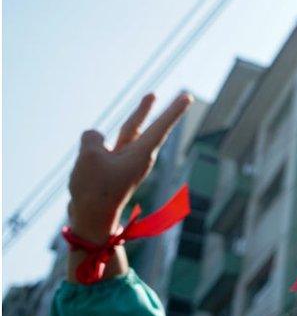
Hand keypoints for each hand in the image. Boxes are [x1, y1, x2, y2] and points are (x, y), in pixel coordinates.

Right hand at [67, 93, 192, 241]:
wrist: (91, 219)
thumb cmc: (96, 190)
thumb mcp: (90, 157)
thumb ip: (92, 138)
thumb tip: (95, 137)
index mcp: (141, 154)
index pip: (160, 127)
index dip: (174, 110)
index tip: (189, 97)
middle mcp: (137, 157)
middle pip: (150, 125)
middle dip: (165, 108)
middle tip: (187, 96)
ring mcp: (124, 162)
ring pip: (130, 131)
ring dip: (141, 114)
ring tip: (152, 96)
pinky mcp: (111, 167)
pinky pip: (106, 146)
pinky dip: (94, 147)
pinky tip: (88, 157)